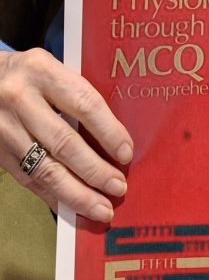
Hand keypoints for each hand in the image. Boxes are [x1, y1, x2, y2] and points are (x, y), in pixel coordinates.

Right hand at [0, 48, 132, 221]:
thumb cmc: (30, 76)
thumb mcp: (52, 71)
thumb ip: (77, 96)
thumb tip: (115, 139)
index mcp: (42, 71)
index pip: (84, 104)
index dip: (108, 132)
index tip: (126, 154)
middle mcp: (20, 98)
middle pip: (64, 142)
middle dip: (95, 171)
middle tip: (118, 187)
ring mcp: (5, 128)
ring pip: (45, 169)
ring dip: (77, 194)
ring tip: (101, 208)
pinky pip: (29, 180)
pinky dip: (54, 197)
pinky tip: (73, 208)